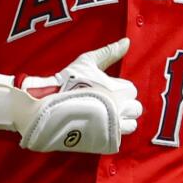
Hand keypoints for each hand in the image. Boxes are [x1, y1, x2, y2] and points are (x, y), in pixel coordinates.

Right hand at [0, 38, 142, 152]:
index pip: (132, 91)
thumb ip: (109, 52)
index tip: (108, 91)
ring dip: (122, 121)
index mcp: (118, 90)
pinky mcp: (104, 140)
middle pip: (136, 109)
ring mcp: (112, 127)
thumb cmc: (66, 82)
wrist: (46, 106)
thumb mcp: (87, 62)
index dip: (121, 90)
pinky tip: (99, 127)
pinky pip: (118, 139)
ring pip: (130, 126)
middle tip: (109, 104)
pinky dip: (112, 134)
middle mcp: (119, 109)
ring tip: (106, 117)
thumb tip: (127, 42)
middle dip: (125, 106)